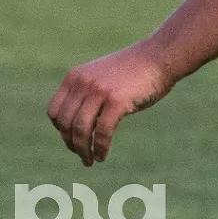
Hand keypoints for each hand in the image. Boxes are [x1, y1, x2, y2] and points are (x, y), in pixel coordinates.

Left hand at [48, 44, 174, 165]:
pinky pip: (102, 132)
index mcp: (75, 77)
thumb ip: (86, 94)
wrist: (161, 57)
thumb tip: (77, 126)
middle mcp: (83, 83)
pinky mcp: (117, 101)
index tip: (71, 140)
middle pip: (65, 123)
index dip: (60, 130)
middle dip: (71, 143)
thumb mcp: (102, 77)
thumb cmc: (135, 70)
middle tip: (81, 155)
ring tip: (90, 161)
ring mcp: (99, 91)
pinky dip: (100, 148)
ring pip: (81, 130)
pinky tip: (102, 156)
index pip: (54, 111)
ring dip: (83, 150)